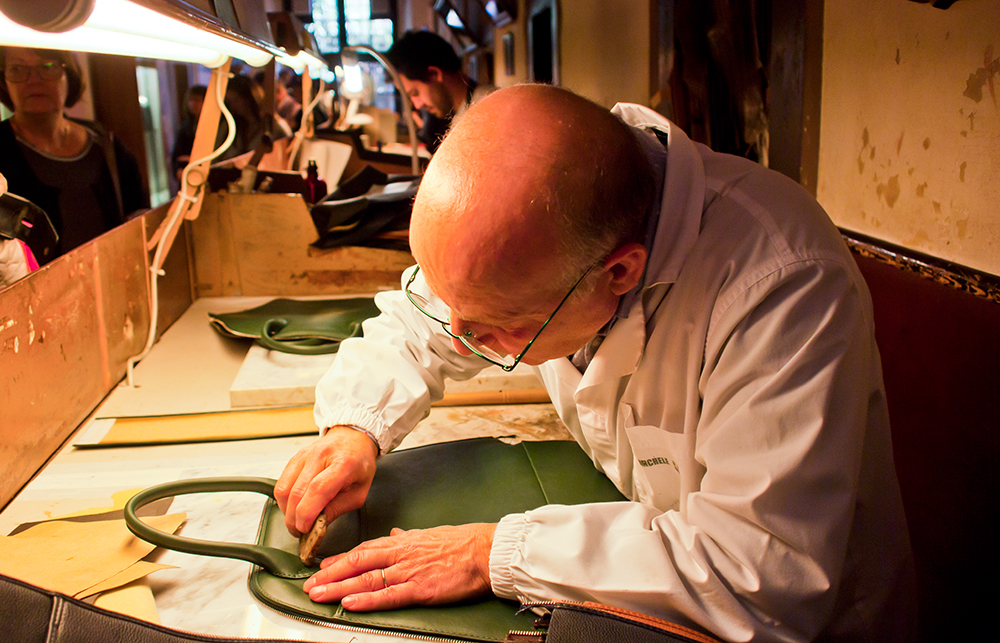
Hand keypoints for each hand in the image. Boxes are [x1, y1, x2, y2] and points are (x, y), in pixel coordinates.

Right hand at [274, 426, 378, 536]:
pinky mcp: (295, 457)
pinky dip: (284, 500)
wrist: (353, 439)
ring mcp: (305, 454)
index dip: (307, 513)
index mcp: (343, 463)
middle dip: (294, 518)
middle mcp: (321, 455)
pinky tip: (294, 506)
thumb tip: (318, 525)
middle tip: (300, 531)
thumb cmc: (359, 464)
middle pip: (297, 492)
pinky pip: (281, 482)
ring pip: (284, 488)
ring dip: (286, 510)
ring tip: (296, 520)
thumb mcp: (359, 491)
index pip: (318, 489)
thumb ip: (338, 509)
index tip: (305, 528)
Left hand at [302, 523, 495, 610]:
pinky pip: (389, 596)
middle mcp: (400, 554)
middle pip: (358, 563)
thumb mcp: (429, 533)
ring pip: (367, 579)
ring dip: (340, 587)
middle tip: (310, 585)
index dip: (340, 559)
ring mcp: (409, 571)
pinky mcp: (421, 589)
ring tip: (319, 595)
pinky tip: (350, 603)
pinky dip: (367, 599)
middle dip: (331, 574)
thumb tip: (393, 533)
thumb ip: (407, 536)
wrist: (485, 551)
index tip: (322, 566)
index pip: (364, 549)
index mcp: (402, 542)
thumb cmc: (461, 542)